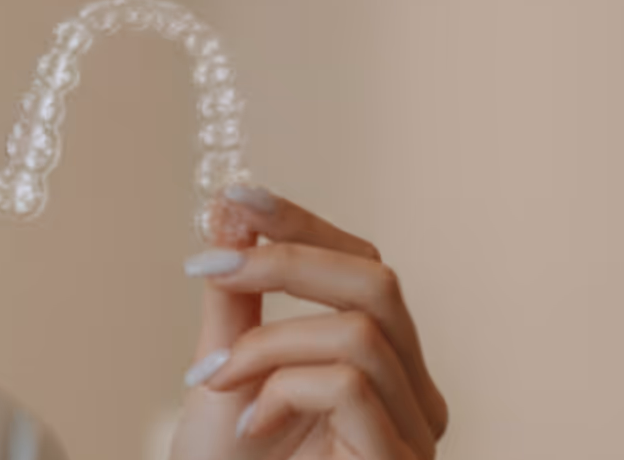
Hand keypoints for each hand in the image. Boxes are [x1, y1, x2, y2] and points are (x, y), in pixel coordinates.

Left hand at [169, 185, 447, 459]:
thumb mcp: (229, 364)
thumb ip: (237, 294)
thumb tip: (228, 208)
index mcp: (380, 356)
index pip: (362, 262)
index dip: (303, 223)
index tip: (238, 194)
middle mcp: (412, 386)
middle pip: (377, 280)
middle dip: (286, 260)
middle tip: (209, 265)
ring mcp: (414, 428)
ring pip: (362, 331)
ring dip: (269, 342)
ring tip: (216, 379)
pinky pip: (350, 386)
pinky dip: (284, 387)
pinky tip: (250, 421)